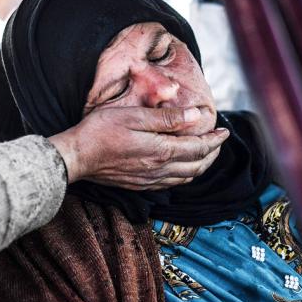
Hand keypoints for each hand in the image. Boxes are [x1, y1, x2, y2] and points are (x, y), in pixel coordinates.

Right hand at [48, 107, 229, 189]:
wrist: (76, 157)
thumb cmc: (101, 131)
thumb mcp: (135, 116)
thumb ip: (167, 118)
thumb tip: (197, 117)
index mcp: (161, 151)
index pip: (199, 147)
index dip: (215, 140)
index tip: (225, 130)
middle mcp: (160, 170)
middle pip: (197, 165)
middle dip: (213, 153)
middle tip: (220, 141)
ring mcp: (150, 180)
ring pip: (187, 177)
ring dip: (202, 166)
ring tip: (207, 153)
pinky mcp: (140, 185)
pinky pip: (172, 184)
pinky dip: (186, 176)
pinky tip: (183, 168)